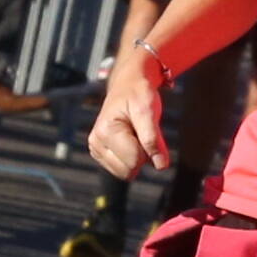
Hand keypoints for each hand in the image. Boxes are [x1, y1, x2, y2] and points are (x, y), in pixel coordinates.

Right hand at [90, 53, 164, 180]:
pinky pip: (121, 169)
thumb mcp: (149, 111)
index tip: (148, 130)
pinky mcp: (99, 152)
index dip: (149, 150)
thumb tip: (161, 166)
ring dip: (136, 156)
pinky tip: (129, 138)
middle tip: (141, 131)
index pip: (135, 160)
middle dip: (142, 154)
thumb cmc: (139, 94)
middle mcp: (96, 142)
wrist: (127, 83)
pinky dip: (130, 157)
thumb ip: (153, 139)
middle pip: (129, 170)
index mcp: (105, 131)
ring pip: (125, 172)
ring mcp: (95, 148)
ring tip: (134, 133)